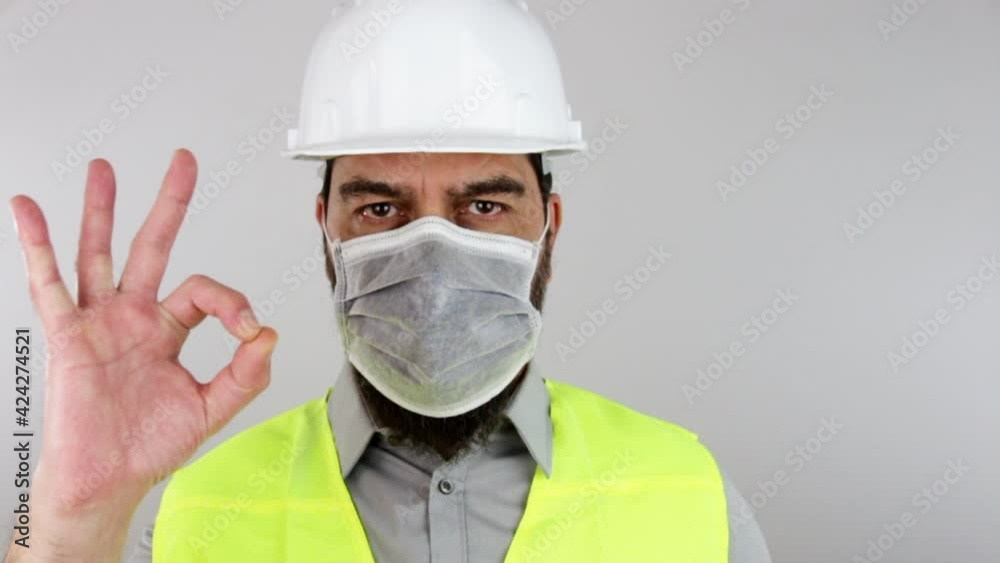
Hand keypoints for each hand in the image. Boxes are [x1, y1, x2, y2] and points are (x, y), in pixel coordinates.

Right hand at [6, 149, 276, 560]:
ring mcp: (99, 323)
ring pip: (99, 254)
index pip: (204, 291)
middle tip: (182, 161)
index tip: (248, 330)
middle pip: (152, 247)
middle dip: (167, 204)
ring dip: (101, 211)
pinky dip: (37, 247)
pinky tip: (28, 210)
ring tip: (103, 168)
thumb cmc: (150, 446)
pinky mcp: (68, 337)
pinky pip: (49, 286)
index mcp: (168, 330)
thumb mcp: (210, 409)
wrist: (107, 481)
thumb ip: (244, 375)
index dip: (232, 302)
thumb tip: (269, 333)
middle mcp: (133, 317)